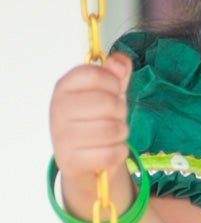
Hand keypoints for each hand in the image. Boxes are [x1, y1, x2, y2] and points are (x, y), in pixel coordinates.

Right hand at [49, 51, 134, 218]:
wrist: (84, 158)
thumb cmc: (96, 120)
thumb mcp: (108, 92)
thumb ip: (116, 73)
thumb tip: (120, 62)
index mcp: (64, 87)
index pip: (94, 75)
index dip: (113, 83)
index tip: (113, 91)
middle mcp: (58, 109)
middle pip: (107, 103)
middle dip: (120, 111)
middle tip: (114, 116)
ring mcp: (61, 136)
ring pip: (112, 130)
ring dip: (121, 133)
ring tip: (112, 134)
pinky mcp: (70, 161)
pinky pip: (111, 153)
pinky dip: (118, 152)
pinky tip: (108, 149)